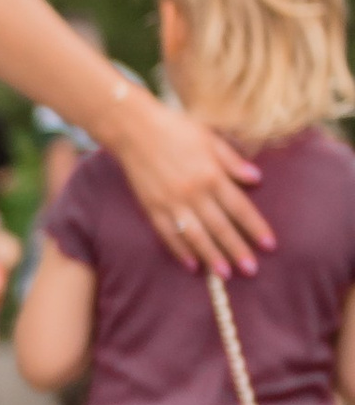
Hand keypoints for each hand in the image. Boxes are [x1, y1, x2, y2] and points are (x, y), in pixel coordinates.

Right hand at [108, 93, 270, 273]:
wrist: (134, 129)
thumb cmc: (176, 129)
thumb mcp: (210, 138)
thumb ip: (232, 161)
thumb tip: (257, 179)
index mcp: (211, 174)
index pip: (239, 207)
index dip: (255, 227)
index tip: (269, 245)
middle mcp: (193, 192)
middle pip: (220, 226)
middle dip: (237, 250)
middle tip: (251, 270)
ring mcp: (170, 202)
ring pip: (195, 236)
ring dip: (211, 256)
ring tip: (225, 275)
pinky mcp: (152, 208)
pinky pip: (168, 234)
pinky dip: (180, 251)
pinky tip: (192, 265)